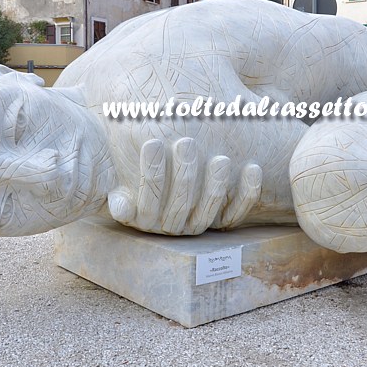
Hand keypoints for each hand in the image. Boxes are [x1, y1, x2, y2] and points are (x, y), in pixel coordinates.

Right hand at [107, 137, 261, 234]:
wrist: (157, 159)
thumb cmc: (127, 158)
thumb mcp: (115, 169)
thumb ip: (113, 180)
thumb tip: (119, 203)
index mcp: (142, 216)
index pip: (147, 199)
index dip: (150, 172)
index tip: (152, 141)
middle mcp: (170, 225)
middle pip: (180, 204)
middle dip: (184, 173)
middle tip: (186, 143)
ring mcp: (197, 223)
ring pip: (209, 211)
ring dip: (216, 185)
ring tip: (220, 159)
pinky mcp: (221, 219)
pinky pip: (235, 213)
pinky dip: (246, 193)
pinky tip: (252, 168)